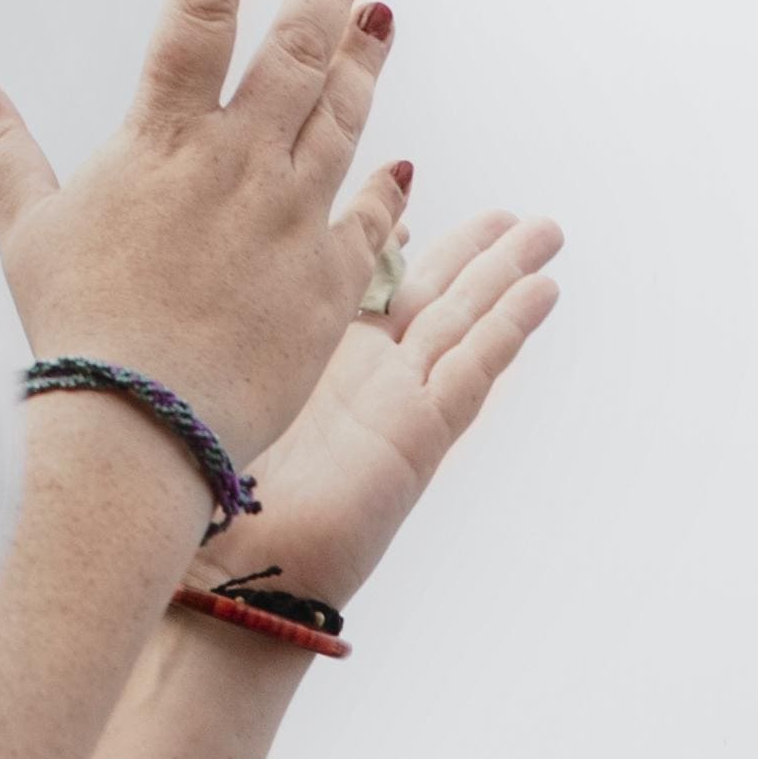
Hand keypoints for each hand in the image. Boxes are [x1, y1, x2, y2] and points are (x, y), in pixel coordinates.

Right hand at [0, 0, 404, 463]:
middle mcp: (242, 165)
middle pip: (299, 48)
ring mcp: (295, 222)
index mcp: (165, 140)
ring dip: (365, 60)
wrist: (140, 429)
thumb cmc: (76, 334)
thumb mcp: (28, 230)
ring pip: (344, 118)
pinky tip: (397, 163)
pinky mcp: (331, 286)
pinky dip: (385, 188)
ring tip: (381, 15)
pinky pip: (371, 220)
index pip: (202, 10)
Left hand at [217, 211, 567, 607]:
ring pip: (467, 324)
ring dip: (508, 279)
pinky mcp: (417, 439)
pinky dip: (508, 330)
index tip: (407, 184)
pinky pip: (472, 372)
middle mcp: (366, 379)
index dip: (389, 233)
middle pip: (435, 296)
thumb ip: (231, 325)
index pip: (365, 281)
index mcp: (317, 358)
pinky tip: (542, 293)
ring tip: (549, 236)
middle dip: (478, 252)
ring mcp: (398, 407)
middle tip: (519, 214)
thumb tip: (211, 264)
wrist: (228, 574)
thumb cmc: (208, 495)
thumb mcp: (220, 378)